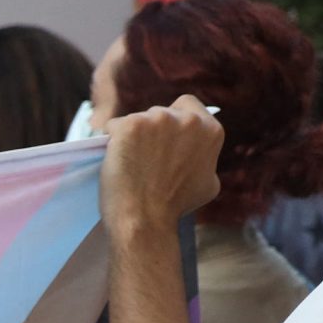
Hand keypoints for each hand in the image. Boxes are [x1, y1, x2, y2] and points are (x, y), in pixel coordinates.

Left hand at [102, 94, 223, 236]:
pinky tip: (116, 157)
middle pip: (160, 112)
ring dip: (131, 135)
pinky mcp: (131, 125)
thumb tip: (198, 152)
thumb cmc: (175, 205)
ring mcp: (158, 120)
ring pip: (137, 118)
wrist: (145, 217)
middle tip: (143, 156)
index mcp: (211, 129)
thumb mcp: (208, 182)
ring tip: (130, 161)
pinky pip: (113, 126)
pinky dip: (111, 139)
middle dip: (150, 130)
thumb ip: (205, 159)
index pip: (188, 105)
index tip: (163, 136)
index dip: (173, 118)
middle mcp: (188, 120)